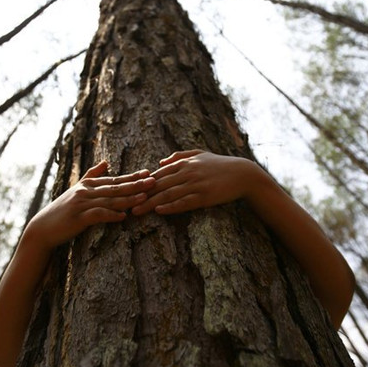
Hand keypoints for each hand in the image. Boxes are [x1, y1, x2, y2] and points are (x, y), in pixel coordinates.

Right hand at [25, 161, 154, 249]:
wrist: (43, 227)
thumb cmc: (63, 210)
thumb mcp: (77, 188)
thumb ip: (92, 174)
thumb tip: (106, 161)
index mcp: (88, 184)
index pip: (114, 179)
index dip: (132, 176)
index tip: (148, 173)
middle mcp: (85, 191)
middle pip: (115, 187)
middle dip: (136, 184)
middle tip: (153, 181)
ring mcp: (81, 203)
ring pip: (109, 200)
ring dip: (128, 199)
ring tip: (144, 197)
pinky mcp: (78, 218)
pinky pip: (98, 215)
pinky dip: (111, 215)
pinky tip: (123, 216)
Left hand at [131, 150, 257, 215]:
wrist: (243, 174)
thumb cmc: (220, 165)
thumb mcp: (200, 154)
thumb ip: (180, 156)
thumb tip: (161, 161)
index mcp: (185, 163)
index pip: (158, 174)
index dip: (142, 183)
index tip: (128, 190)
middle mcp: (188, 172)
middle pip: (159, 185)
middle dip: (141, 195)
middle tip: (124, 204)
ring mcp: (196, 184)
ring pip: (168, 195)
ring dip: (151, 204)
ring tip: (136, 211)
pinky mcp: (205, 196)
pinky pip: (185, 202)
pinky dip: (171, 207)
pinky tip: (160, 211)